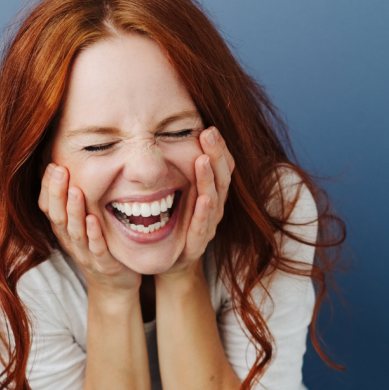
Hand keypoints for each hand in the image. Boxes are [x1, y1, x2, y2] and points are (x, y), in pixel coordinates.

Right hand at [38, 163, 141, 294]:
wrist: (113, 286)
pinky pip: (97, 249)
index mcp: (63, 230)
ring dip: (74, 211)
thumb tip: (68, 168)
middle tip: (60, 169)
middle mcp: (70, 241)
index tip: (52, 165)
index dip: (48, 188)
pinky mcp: (104, 265)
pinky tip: (94, 219)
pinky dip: (94, 234)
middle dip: (57, 192)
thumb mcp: (81, 225)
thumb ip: (74, 203)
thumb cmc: (98, 248)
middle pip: (58, 216)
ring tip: (75, 190)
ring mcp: (86, 254)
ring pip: (75, 232)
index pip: (48, 207)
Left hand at [162, 127, 234, 278]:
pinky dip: (203, 213)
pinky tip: (203, 198)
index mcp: (210, 192)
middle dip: (216, 154)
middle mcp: (213, 208)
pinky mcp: (196, 245)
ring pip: (214, 199)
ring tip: (204, 160)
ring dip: (209, 179)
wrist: (168, 262)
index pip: (222, 166)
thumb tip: (166, 133)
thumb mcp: (176, 191)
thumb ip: (176, 167)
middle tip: (208, 133)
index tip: (209, 127)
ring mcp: (207, 226)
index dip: (218, 147)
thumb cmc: (173, 221)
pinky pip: (202, 227)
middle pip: (221, 177)